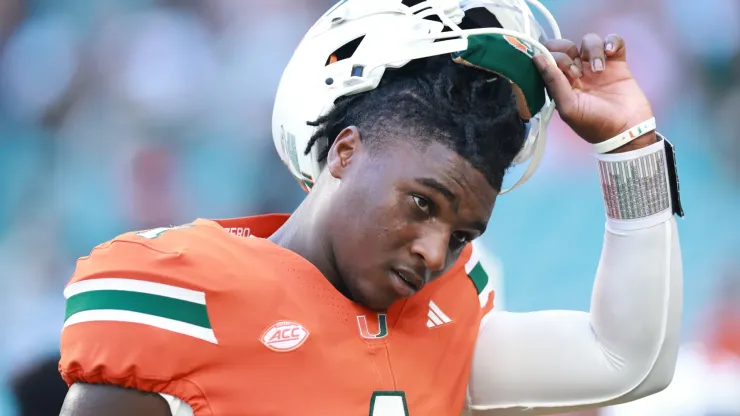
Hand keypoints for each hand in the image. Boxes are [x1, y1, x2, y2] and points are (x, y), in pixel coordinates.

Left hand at [533, 33, 655, 151]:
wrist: (627, 131)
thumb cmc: (594, 124)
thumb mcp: (568, 107)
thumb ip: (553, 82)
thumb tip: (537, 57)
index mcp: (561, 82)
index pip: (548, 57)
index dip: (554, 58)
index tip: (568, 73)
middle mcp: (577, 72)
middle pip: (566, 45)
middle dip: (569, 51)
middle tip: (579, 72)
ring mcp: (597, 66)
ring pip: (589, 41)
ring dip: (593, 50)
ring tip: (600, 70)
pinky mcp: (618, 62)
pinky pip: (613, 40)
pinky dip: (612, 41)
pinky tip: (612, 52)